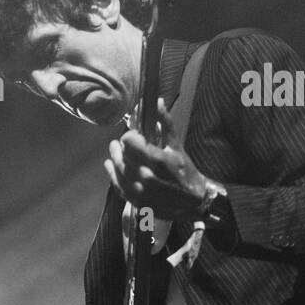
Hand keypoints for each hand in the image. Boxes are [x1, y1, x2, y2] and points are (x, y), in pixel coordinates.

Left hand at [104, 98, 207, 221]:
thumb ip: (165, 123)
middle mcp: (146, 176)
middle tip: (123, 143)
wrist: (194, 202)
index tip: (134, 135)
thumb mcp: (177, 146)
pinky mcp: (135, 201)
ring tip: (115, 151)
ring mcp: (139, 190)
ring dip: (115, 158)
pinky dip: (113, 173)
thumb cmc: (186, 171)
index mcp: (158, 160)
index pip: (129, 141)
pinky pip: (118, 185)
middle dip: (122, 146)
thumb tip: (157, 101)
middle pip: (122, 154)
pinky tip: (110, 164)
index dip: (130, 136)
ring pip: (117, 169)